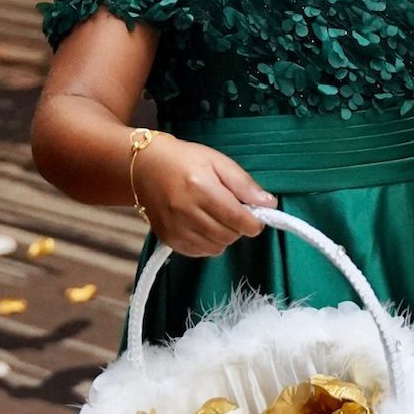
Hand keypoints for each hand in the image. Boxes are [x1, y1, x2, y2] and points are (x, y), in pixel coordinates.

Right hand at [133, 136, 275, 255]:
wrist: (144, 167)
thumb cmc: (185, 160)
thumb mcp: (218, 162)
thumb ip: (244, 184)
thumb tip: (269, 204)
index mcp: (201, 188)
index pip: (237, 218)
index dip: (254, 223)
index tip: (256, 218)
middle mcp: (185, 211)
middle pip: (228, 235)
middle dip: (238, 228)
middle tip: (234, 213)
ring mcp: (175, 228)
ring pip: (216, 248)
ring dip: (224, 237)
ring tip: (217, 218)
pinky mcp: (168, 239)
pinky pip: (199, 252)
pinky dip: (208, 243)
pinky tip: (203, 226)